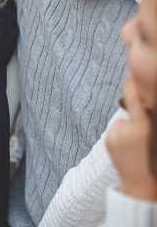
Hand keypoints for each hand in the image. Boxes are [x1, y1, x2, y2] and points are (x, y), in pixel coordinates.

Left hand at [107, 76, 156, 200]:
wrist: (141, 185)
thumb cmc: (153, 160)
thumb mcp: (154, 138)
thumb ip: (148, 121)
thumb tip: (142, 106)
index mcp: (143, 129)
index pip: (136, 103)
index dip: (132, 87)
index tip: (130, 74)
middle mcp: (127, 130)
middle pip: (130, 112)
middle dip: (137, 117)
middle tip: (142, 138)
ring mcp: (116, 135)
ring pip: (122, 122)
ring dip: (127, 128)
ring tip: (135, 147)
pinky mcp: (107, 141)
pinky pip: (115, 130)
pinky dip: (120, 135)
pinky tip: (127, 150)